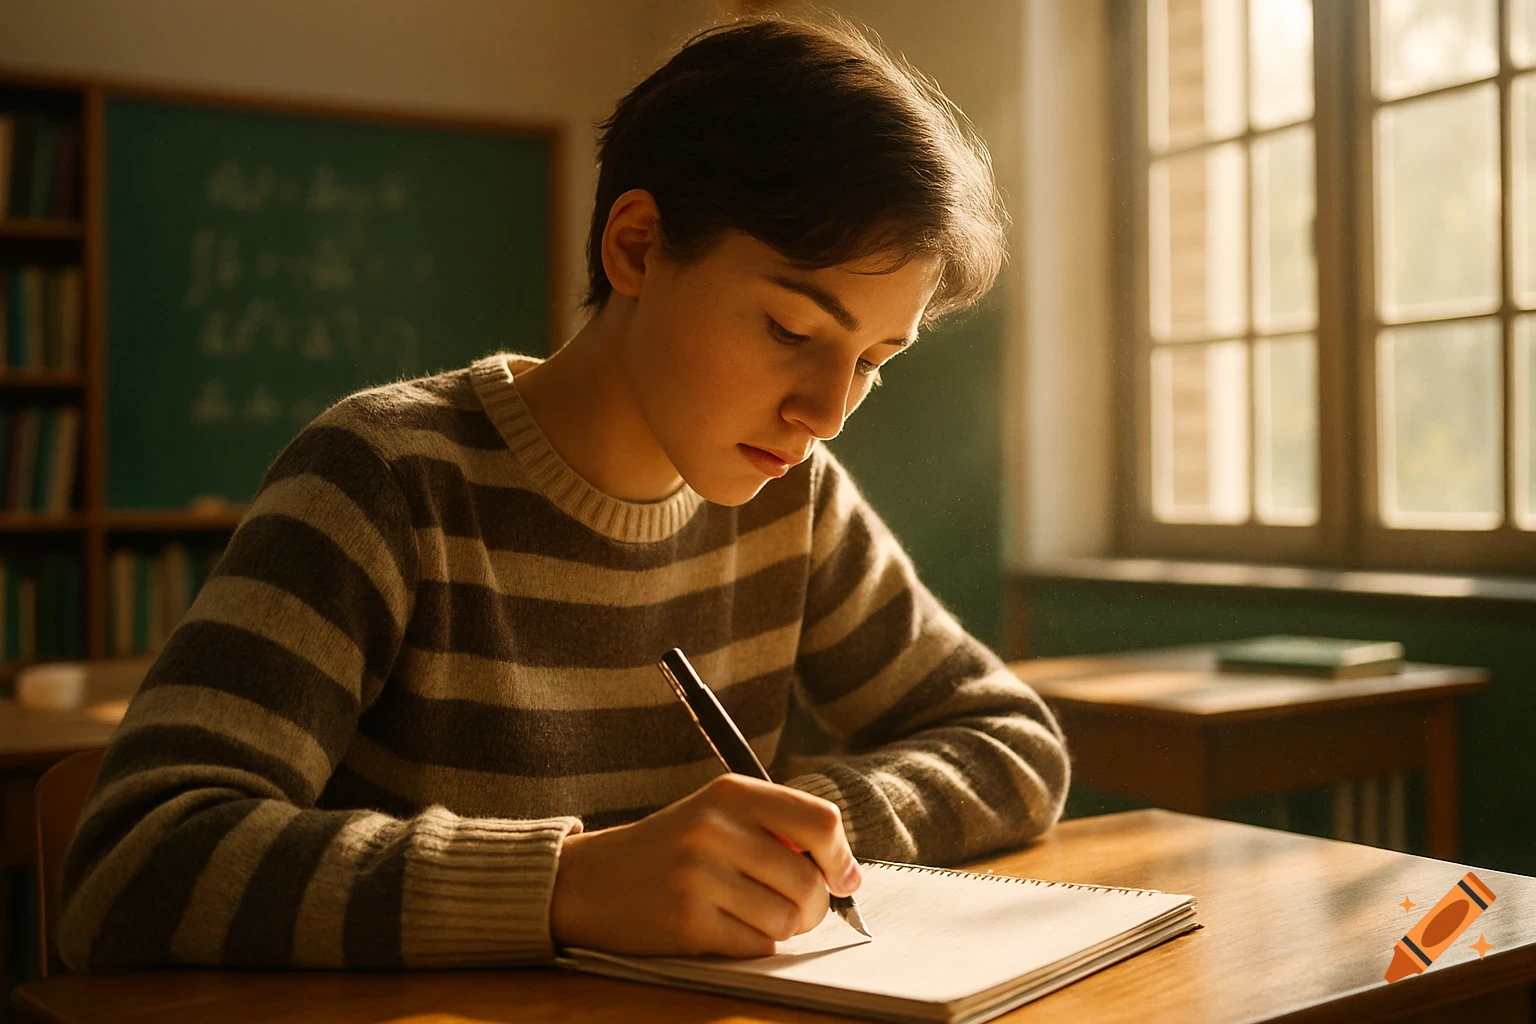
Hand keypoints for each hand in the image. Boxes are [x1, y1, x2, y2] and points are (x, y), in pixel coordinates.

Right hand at [549, 773, 861, 957]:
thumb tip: (848, 872)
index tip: (844, 878)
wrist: (590, 880)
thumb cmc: (669, 848)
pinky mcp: (687, 923)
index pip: (820, 821)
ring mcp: (699, 876)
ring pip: (787, 918)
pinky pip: (756, 945)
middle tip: (800, 909)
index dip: (842, 857)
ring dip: (786, 928)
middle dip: (815, 905)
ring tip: (760, 916)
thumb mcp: (717, 813)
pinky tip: (729, 929)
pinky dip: (754, 945)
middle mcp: (715, 829)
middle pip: (809, 880)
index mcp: (731, 793)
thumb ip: (778, 827)